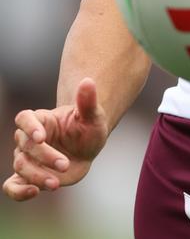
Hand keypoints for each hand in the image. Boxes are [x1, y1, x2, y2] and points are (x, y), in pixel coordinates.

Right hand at [3, 78, 108, 200]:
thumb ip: (88, 101)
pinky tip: (33, 192)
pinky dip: (18, 192)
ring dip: (36, 176)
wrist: (86, 148)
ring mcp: (27, 158)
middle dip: (44, 157)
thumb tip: (88, 81)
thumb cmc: (87, 128)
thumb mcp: (92, 116)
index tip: (41, 138)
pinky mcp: (28, 177)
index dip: (29, 127)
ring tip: (56, 183)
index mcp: (41, 120)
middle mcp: (29, 138)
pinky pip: (12, 186)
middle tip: (65, 165)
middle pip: (25, 146)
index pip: (24, 118)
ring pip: (20, 166)